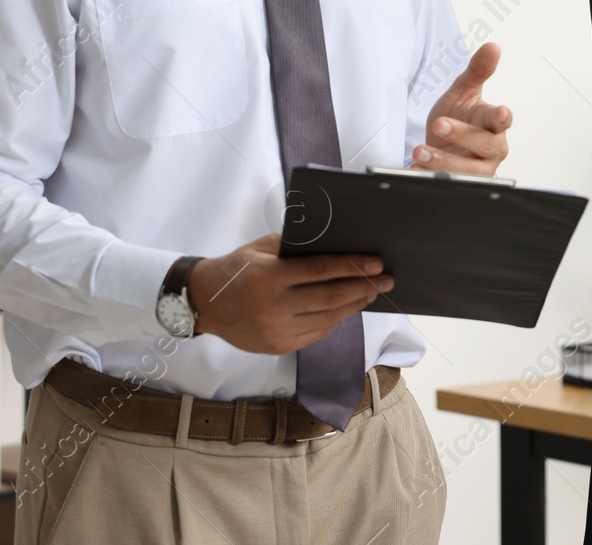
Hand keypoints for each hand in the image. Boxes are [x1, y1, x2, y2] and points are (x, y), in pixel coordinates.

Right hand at [187, 233, 393, 353]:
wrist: (204, 303)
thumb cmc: (236, 269)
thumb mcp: (261, 249)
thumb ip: (295, 247)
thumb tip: (335, 245)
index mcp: (270, 277)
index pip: (322, 271)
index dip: (353, 267)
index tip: (377, 264)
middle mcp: (274, 307)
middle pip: (332, 298)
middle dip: (364, 287)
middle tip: (387, 280)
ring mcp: (277, 331)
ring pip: (328, 320)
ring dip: (355, 305)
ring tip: (371, 293)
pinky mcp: (279, 346)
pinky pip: (317, 333)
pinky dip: (336, 320)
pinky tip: (348, 309)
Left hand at [412, 41, 511, 175]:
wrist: (441, 143)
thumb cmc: (459, 116)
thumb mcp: (464, 91)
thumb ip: (478, 70)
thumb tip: (493, 47)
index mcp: (493, 124)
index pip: (501, 120)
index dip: (501, 117)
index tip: (501, 113)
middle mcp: (491, 148)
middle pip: (483, 144)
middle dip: (462, 135)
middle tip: (439, 124)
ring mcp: (477, 169)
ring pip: (467, 170)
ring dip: (444, 161)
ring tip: (421, 152)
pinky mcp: (462, 183)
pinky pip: (450, 183)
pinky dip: (434, 177)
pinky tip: (419, 170)